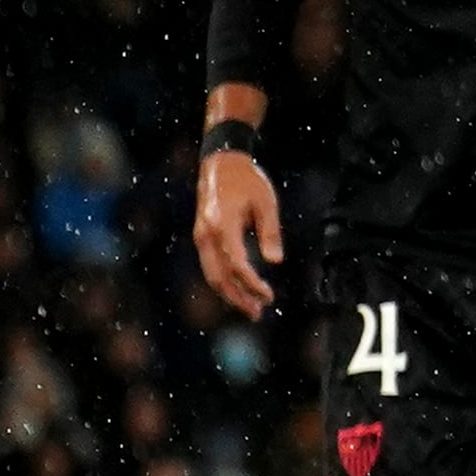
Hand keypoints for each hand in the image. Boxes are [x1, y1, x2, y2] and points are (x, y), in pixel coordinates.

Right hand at [193, 148, 283, 315]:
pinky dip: (223, 282)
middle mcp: (206, 234)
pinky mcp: (201, 237)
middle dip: (238, 298)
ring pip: (211, 275)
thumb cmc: (247, 180)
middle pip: (219, 277)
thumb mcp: (266, 202)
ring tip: (251, 308)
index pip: (236, 264)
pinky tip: (239, 290)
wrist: (220, 163)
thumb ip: (270, 232)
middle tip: (258, 312)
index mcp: (223, 224)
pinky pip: (210, 266)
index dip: (252, 284)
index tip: (269, 295)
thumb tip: (275, 261)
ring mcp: (201, 236)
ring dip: (230, 294)